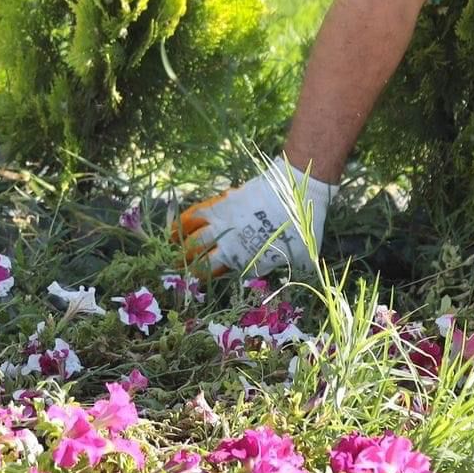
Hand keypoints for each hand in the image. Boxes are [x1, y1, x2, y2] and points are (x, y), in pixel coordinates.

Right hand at [172, 157, 333, 277]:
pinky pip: (195, 216)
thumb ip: (296, 267)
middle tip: (177, 272)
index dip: (208, 279)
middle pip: (202, 262)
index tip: (197, 282)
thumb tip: (301, 275)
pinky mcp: (220, 205)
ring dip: (181, 249)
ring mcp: (223, 225)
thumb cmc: (301, 223)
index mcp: (248, 261)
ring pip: (194, 241)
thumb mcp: (302, 254)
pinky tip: (173, 230)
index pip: (221, 275)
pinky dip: (182, 224)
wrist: (294, 190)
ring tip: (170, 253)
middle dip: (188, 269)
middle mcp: (231, 246)